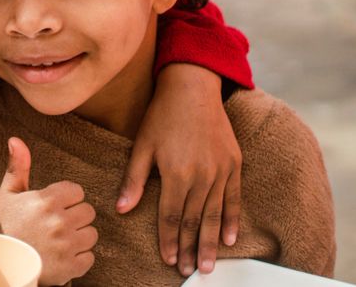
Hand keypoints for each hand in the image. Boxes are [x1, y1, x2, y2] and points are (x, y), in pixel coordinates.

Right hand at [0, 137, 97, 285]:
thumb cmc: (3, 226)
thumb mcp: (8, 195)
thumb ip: (18, 167)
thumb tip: (16, 139)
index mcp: (46, 201)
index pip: (77, 192)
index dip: (66, 199)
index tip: (53, 208)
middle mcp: (58, 222)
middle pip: (88, 212)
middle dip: (74, 217)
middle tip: (56, 225)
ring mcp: (65, 246)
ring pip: (91, 234)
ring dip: (78, 238)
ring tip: (58, 241)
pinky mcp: (70, 267)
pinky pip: (89, 257)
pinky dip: (78, 259)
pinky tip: (61, 256)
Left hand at [117, 64, 241, 276]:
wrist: (193, 87)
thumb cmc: (162, 116)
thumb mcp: (142, 146)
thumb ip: (134, 180)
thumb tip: (121, 210)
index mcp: (176, 173)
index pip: (171, 216)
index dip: (168, 240)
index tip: (167, 259)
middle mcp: (201, 175)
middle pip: (194, 220)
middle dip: (190, 249)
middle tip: (188, 272)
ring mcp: (221, 170)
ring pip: (215, 215)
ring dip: (209, 242)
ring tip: (207, 266)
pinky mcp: (233, 164)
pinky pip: (234, 198)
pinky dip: (232, 220)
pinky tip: (229, 239)